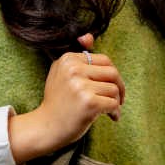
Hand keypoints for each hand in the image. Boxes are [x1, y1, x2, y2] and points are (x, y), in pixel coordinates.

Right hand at [9, 34, 123, 161]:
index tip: (109, 86)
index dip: (111, 74)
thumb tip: (88, 36)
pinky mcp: (89, 103)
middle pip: (113, 72)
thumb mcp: (62, 73)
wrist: (46, 127)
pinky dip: (116, 112)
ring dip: (117, 102)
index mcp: (68, 59)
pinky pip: (114, 104)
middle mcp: (73, 70)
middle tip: (118, 99)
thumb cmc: (58, 101)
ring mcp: (81, 86)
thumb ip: (77, 56)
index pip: (104, 60)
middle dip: (119, 87)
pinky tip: (111, 117)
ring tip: (110, 110)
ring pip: (114, 89)